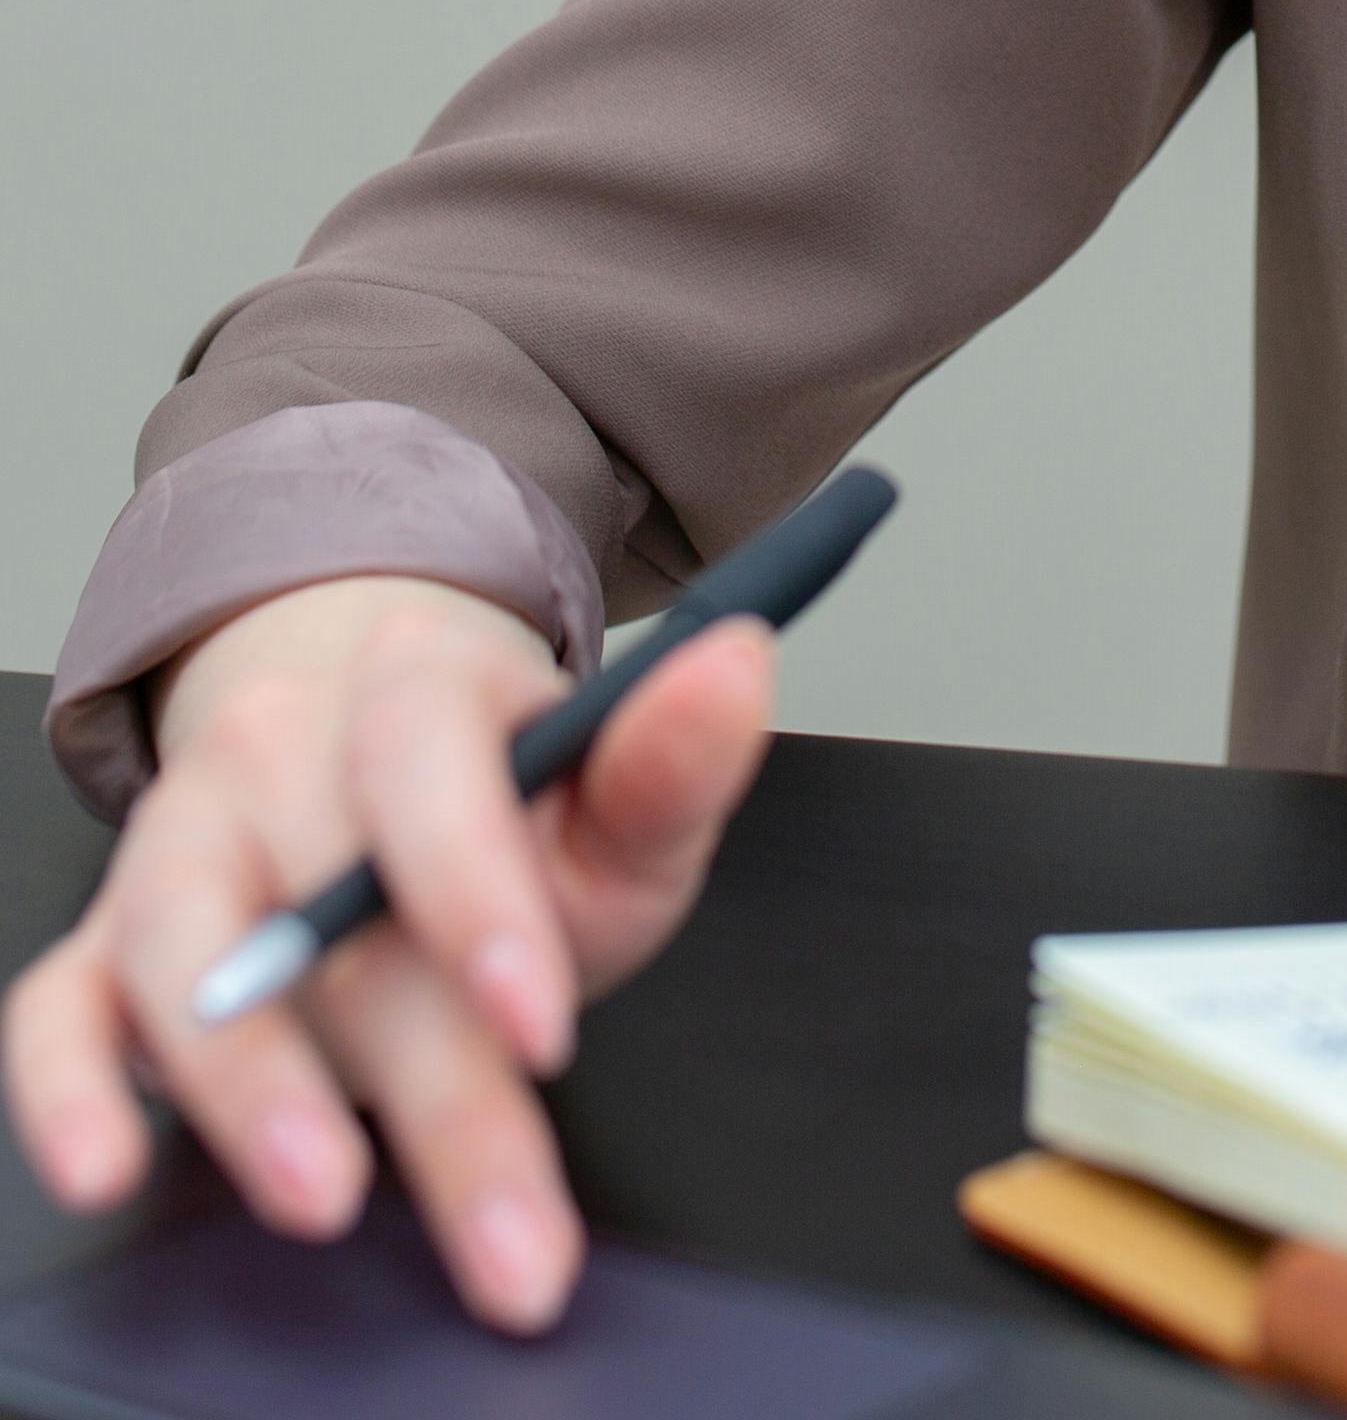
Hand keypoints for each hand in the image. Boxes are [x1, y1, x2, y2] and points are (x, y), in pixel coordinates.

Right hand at [4, 574, 773, 1333]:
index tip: (539, 1022)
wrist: (369, 761)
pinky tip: (113, 1163)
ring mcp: (182, 841)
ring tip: (328, 1192)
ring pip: (189, 954)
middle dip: (429, 1087)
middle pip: (339, 911)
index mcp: (418, 685)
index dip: (478, 897)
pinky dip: (70, 1090)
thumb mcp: (610, 789)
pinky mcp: (105, 942)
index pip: (429, 766)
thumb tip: (736, 662)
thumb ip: (673, 756)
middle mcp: (280, 749)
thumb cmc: (506, 801)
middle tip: (505, 1227)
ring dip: (252, 1087)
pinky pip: (55, 1007)